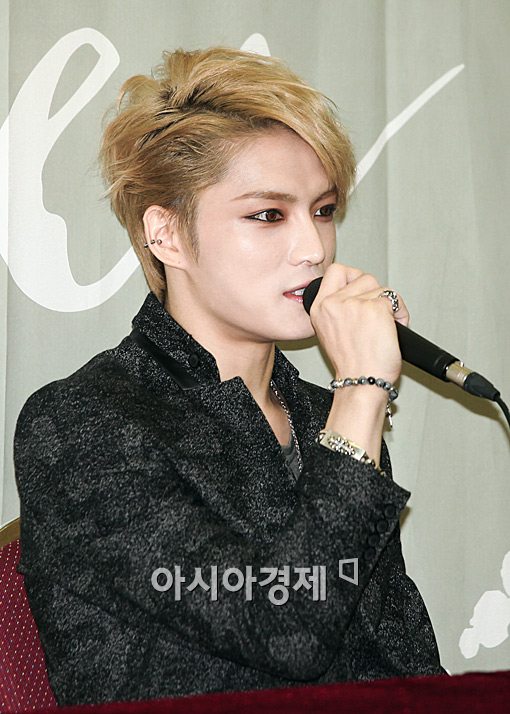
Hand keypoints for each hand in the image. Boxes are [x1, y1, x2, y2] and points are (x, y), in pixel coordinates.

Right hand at [309, 263, 409, 384]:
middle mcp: (333, 304)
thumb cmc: (352, 364)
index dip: (352, 277)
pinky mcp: (376, 308)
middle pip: (363, 276)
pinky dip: (401, 314)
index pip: (336, 271)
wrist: (362, 382)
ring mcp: (354, 304)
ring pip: (381, 287)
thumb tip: (359, 295)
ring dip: (389, 305)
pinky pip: (395, 300)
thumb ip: (339, 310)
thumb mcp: (330, 333)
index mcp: (319, 308)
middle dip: (375, 292)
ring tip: (385, 326)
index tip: (360, 290)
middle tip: (375, 314)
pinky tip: (395, 329)